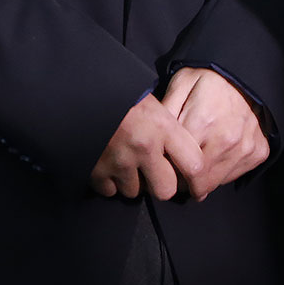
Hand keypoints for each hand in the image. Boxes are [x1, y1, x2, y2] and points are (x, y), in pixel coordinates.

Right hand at [89, 93, 204, 201]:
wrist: (85, 92)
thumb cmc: (124, 96)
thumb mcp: (155, 106)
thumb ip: (171, 133)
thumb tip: (185, 163)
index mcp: (163, 127)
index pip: (194, 165)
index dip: (198, 180)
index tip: (196, 187)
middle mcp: (144, 146)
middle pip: (165, 190)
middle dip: (159, 184)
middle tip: (153, 172)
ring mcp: (119, 161)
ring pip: (135, 192)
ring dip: (132, 182)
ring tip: (126, 161)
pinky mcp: (96, 171)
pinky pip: (110, 191)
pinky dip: (109, 182)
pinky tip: (109, 165)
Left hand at [164, 66, 270, 199]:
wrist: (246, 75)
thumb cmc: (209, 79)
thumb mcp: (181, 84)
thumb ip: (165, 111)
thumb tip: (152, 139)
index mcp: (203, 123)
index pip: (178, 167)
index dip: (168, 171)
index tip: (163, 167)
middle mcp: (227, 140)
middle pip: (198, 182)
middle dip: (184, 182)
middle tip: (178, 170)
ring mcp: (245, 148)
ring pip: (216, 183)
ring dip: (203, 180)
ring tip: (196, 164)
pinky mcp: (258, 152)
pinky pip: (233, 175)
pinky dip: (221, 172)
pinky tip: (215, 156)